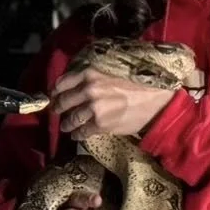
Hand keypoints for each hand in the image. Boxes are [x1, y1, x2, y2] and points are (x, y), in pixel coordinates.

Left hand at [51, 67, 177, 139]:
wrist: (155, 101)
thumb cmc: (137, 85)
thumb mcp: (111, 73)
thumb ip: (92, 78)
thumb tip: (76, 87)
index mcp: (90, 74)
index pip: (62, 83)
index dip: (55, 91)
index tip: (54, 96)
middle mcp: (89, 90)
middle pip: (63, 101)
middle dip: (57, 109)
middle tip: (56, 112)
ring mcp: (93, 108)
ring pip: (70, 119)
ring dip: (66, 124)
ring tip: (66, 127)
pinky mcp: (100, 124)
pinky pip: (82, 131)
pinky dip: (77, 135)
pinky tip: (77, 136)